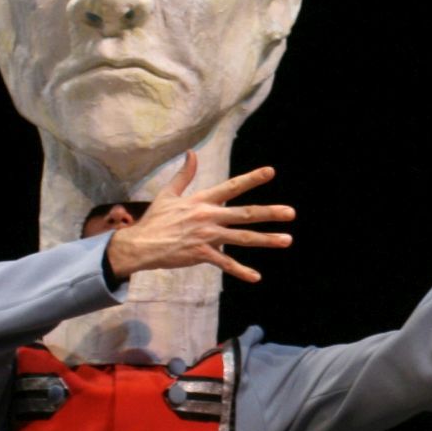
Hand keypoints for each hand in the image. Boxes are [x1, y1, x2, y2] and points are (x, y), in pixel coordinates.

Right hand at [104, 154, 294, 282]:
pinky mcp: (201, 254)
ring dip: (266, 239)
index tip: (271, 171)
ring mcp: (206, 236)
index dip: (251, 178)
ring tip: (286, 240)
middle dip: (269, 213)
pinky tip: (256, 277)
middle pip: (244, 213)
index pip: (231, 187)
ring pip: (242, 238)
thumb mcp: (168, 194)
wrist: (140, 244)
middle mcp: (208, 217)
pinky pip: (225, 263)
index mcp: (201, 201)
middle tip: (291, 213)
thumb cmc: (155, 220)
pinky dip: (240, 271)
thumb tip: (191, 153)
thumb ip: (184, 175)